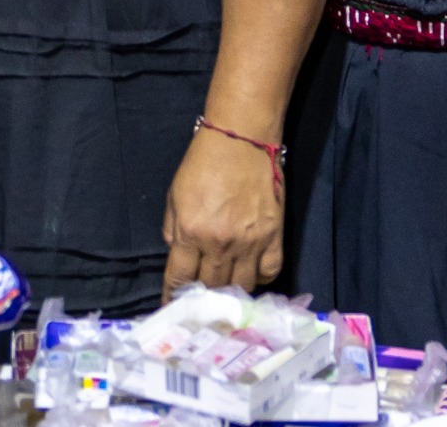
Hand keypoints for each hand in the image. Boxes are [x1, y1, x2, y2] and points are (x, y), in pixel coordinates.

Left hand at [161, 123, 283, 298]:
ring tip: (225, 298)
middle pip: (211, 287)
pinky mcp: (274, 237)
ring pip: (240, 286)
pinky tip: (252, 276)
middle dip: (202, 300)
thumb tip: (177, 254)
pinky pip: (269, 272)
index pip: (179, 277)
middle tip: (200, 306)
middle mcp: (220, 243)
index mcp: (190, 232)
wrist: (240, 139)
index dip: (173, 297)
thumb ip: (173, 229)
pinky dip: (260, 279)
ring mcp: (250, 243)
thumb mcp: (175, 195)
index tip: (172, 308)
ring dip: (230, 294)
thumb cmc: (203, 163)